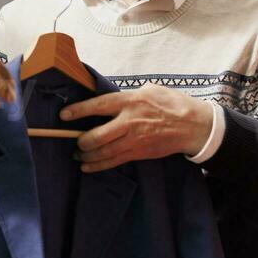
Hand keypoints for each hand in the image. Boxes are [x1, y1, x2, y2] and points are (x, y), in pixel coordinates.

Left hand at [59, 84, 214, 173]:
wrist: (193, 126)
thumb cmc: (172, 104)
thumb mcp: (149, 90)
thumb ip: (128, 96)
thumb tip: (110, 100)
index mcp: (130, 101)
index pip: (98, 105)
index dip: (79, 111)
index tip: (64, 115)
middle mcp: (129, 121)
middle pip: (97, 135)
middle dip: (81, 141)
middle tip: (76, 140)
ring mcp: (134, 140)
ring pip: (103, 152)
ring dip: (87, 156)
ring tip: (78, 155)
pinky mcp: (138, 153)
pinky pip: (114, 162)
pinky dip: (98, 166)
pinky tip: (87, 167)